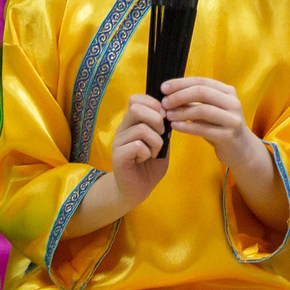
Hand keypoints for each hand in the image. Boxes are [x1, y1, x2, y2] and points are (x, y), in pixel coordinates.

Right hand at [108, 93, 171, 208]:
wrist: (137, 190)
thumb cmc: (150, 166)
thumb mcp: (161, 144)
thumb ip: (164, 129)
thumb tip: (171, 112)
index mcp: (132, 123)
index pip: (136, 99)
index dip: (153, 104)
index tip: (164, 118)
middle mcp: (123, 129)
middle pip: (135, 107)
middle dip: (156, 119)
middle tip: (161, 134)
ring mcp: (119, 142)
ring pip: (141, 129)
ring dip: (155, 141)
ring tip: (154, 152)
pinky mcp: (118, 156)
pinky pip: (137, 146)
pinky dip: (147, 153)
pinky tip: (145, 160)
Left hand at [159, 76, 259, 174]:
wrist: (241, 150)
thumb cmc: (220, 126)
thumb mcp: (210, 110)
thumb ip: (194, 101)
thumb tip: (168, 94)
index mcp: (227, 91)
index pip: (200, 81)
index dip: (180, 83)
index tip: (163, 88)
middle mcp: (232, 102)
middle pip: (201, 92)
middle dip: (179, 96)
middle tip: (164, 103)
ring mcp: (232, 119)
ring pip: (202, 110)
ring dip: (181, 112)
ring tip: (168, 115)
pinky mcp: (228, 135)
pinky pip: (203, 129)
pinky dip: (186, 126)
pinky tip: (175, 126)